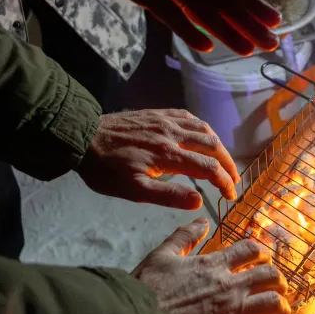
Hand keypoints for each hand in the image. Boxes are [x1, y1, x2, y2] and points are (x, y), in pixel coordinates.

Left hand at [78, 109, 239, 208]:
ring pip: (203, 128)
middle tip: (233, 179)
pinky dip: (202, 127)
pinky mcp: (157, 113)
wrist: (81, 136)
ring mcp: (165, 120)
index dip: (224, 182)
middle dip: (228, 164)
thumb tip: (199, 200)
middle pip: (212, 145)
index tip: (231, 195)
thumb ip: (168, 196)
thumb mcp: (133, 191)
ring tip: (223, 159)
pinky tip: (202, 134)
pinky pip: (188, 116)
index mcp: (168, 155)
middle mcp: (172, 134)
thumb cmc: (105, 169)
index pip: (208, 168)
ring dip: (218, 145)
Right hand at [132, 219, 295, 313]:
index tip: (263, 260)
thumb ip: (184, 236)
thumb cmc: (146, 289)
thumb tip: (201, 220)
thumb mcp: (162, 254)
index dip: (261, 253)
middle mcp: (230, 287)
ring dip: (283, 309)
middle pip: (270, 276)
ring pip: (274, 304)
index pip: (250, 250)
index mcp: (214, 265)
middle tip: (278, 288)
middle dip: (279, 281)